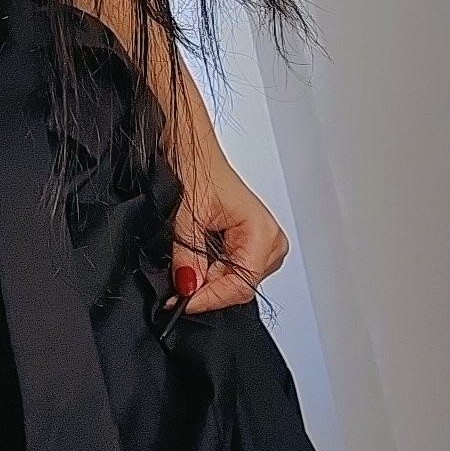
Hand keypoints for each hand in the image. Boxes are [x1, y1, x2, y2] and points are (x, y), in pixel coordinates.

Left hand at [168, 146, 288, 315]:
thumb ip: (188, 258)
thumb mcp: (185, 218)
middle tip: (179, 281)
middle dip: (208, 287)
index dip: (209, 297)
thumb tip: (189, 288)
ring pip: (236, 280)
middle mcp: (270, 238)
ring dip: (209, 277)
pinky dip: (212, 268)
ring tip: (189, 256)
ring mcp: (263, 241)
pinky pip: (233, 268)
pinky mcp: (251, 241)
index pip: (240, 285)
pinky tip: (198, 255)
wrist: (192, 148)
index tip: (182, 302)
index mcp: (262, 231)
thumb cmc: (196, 167)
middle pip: (240, 286)